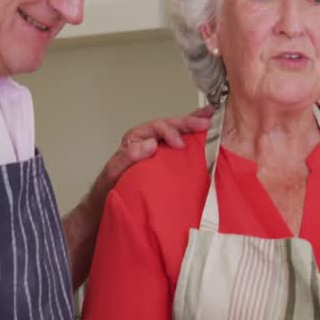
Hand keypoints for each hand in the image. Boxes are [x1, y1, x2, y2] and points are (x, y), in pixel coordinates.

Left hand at [94, 106, 214, 196]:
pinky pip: (180, 145)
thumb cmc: (110, 187)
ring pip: (177, 131)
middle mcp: (148, 140)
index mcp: (136, 138)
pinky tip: (206, 131)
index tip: (179, 144)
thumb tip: (151, 143)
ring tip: (210, 116)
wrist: (109, 202)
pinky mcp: (166, 160)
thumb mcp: (114, 171)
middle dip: (188, 123)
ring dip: (193, 124)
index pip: (156, 128)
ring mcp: (158, 149)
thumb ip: (129, 156)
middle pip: (170, 125)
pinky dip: (193, 137)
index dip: (170, 132)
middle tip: (205, 123)